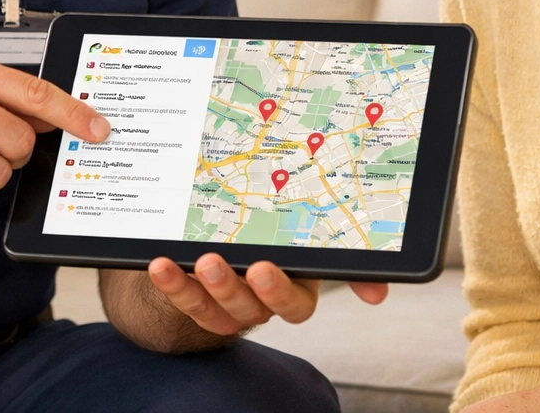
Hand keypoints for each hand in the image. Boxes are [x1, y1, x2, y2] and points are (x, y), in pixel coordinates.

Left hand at [146, 253, 387, 335]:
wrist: (213, 249)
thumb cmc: (266, 230)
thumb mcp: (301, 231)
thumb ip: (336, 249)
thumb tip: (379, 294)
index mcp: (295, 281)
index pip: (300, 299)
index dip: (286, 290)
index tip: (269, 268)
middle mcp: (264, 300)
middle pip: (265, 306)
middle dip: (259, 290)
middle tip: (251, 266)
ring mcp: (231, 305)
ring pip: (225, 309)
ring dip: (213, 288)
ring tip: (204, 261)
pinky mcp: (199, 305)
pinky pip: (189, 302)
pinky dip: (174, 285)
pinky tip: (160, 264)